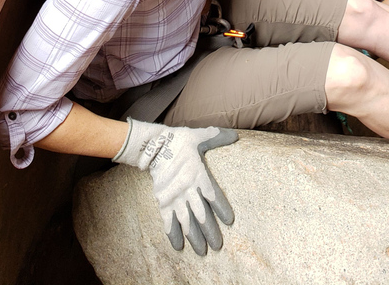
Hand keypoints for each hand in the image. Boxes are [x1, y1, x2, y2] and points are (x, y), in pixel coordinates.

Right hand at [113, 119, 238, 254]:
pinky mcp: (162, 200)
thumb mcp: (200, 136)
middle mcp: (187, 189)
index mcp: (198, 174)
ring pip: (186, 222)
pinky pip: (168, 220)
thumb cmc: (179, 141)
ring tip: (202, 252)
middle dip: (210, 231)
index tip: (230, 221)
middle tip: (218, 246)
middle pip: (201, 214)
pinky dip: (172, 234)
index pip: (213, 195)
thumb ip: (218, 138)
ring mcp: (174, 197)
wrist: (153, 145)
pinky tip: (178, 247)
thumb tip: (236, 136)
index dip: (221, 208)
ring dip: (194, 238)